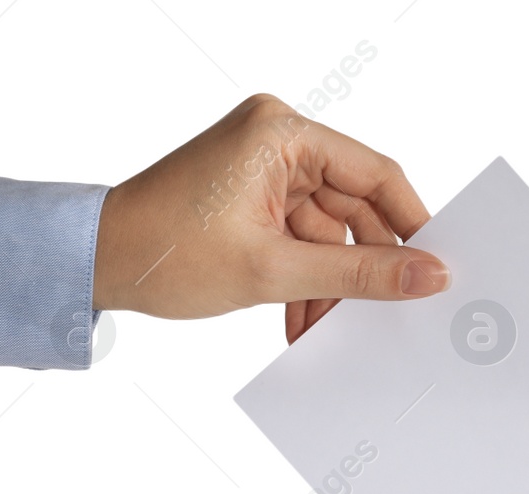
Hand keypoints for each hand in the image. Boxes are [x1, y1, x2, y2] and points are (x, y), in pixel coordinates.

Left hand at [92, 94, 448, 343]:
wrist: (93, 262)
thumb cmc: (164, 251)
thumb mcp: (275, 270)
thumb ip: (361, 275)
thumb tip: (429, 275)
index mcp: (281, 133)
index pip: (376, 174)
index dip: (411, 225)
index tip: (435, 269)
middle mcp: (276, 139)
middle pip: (355, 207)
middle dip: (363, 267)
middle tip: (387, 313)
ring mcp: (264, 169)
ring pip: (330, 232)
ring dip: (330, 284)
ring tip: (326, 326)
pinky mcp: (253, 197)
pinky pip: (302, 239)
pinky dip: (306, 279)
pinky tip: (301, 319)